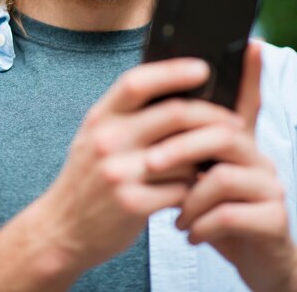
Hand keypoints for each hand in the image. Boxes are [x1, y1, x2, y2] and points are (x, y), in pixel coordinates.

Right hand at [37, 57, 244, 277]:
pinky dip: (194, 187)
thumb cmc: (87, 177)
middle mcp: (107, 140)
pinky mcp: (132, 205)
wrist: (62, 228)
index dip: (172, 71)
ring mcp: (119, 173)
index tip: (203, 68)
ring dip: (205, 157)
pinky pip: (180, 189)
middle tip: (234, 121)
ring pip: (183, 155)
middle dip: (210, 115)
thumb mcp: (95, 135)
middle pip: (172, 115)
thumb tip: (175, 89)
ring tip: (215, 159)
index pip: (137, 82)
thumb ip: (126, 113)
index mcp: (100, 117)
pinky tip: (196, 189)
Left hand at [170, 43, 296, 291]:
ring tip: (175, 213)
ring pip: (222, 175)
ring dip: (188, 196)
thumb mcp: (198, 176)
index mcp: (238, 142)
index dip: (249, 73)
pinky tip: (189, 233)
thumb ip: (185, 144)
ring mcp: (269, 186)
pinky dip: (201, 224)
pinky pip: (230, 213)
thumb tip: (153, 113)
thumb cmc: (214, 212)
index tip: (251, 43)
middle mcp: (258, 156)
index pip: (245, 99)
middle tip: (151, 164)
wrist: (247, 262)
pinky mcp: (273, 220)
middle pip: (221, 133)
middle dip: (180, 147)